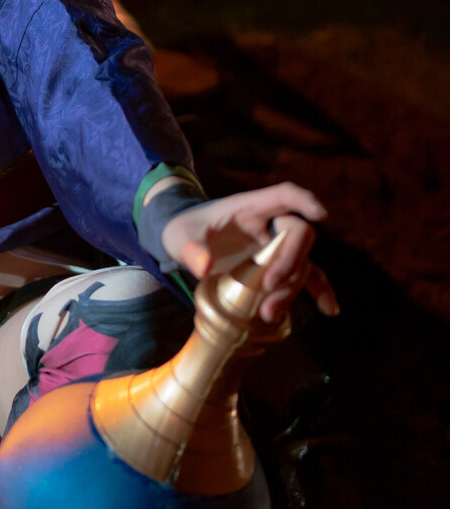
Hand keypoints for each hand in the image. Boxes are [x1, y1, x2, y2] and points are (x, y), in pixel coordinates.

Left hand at [161, 182, 338, 324]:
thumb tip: (204, 267)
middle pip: (298, 234)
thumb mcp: (179, 237)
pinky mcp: (276, 267)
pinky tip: (329, 309)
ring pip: (301, 262)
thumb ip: (190, 249)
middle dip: (289, 262)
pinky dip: (319, 291)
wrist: (185, 244)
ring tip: (269, 312)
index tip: (320, 214)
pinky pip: (306, 276)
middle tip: (269, 286)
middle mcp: (269, 224)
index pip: (283, 195)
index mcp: (249, 207)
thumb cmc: (183, 231)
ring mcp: (275, 246)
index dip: (304, 201)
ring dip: (292, 288)